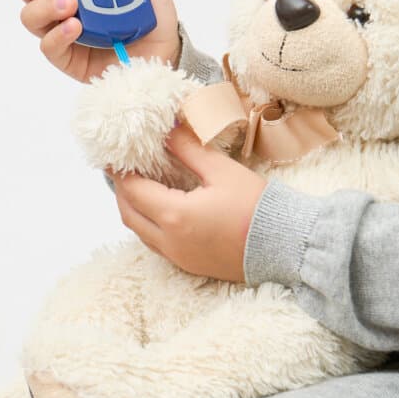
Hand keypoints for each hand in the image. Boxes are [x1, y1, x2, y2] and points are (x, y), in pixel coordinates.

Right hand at [11, 0, 180, 82]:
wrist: (165, 53)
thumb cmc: (150, 13)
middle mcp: (60, 1)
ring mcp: (60, 29)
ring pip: (30, 14)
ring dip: (47, 4)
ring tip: (72, 2)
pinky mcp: (66, 56)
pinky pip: (49, 45)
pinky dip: (59, 34)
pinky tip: (76, 26)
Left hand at [111, 125, 267, 282]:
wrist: (285, 247)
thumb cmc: (257, 207)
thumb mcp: (222, 170)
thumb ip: (189, 150)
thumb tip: (167, 132)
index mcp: (175, 216)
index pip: (133, 191)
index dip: (120, 172)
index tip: (113, 157)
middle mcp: (170, 241)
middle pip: (129, 215)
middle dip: (122, 191)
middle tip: (122, 169)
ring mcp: (179, 258)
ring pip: (140, 233)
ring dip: (133, 209)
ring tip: (137, 186)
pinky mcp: (190, 265)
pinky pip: (156, 244)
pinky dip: (149, 224)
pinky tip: (159, 208)